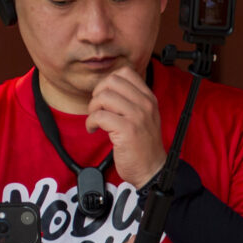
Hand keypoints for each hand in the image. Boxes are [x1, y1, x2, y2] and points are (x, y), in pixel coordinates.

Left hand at [85, 66, 164, 186]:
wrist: (151, 169)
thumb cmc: (143, 145)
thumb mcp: (144, 117)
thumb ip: (131, 100)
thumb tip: (106, 87)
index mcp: (149, 99)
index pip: (125, 72)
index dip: (108, 82)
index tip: (106, 97)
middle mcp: (146, 105)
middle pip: (111, 81)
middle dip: (98, 93)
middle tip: (98, 109)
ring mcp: (138, 117)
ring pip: (104, 97)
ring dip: (93, 108)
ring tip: (96, 120)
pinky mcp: (127, 130)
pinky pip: (99, 116)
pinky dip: (90, 123)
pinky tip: (94, 130)